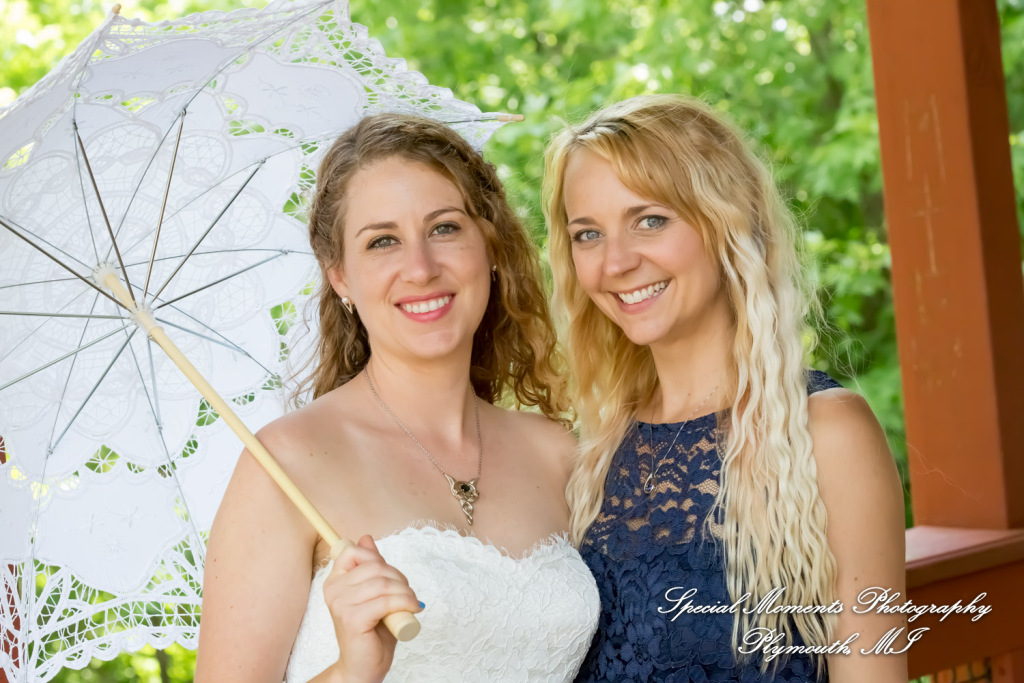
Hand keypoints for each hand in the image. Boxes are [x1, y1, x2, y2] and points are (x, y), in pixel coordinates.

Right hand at [322, 535, 422, 682]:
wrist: (363, 667)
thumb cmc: (370, 632)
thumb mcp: (374, 594)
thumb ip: (370, 567)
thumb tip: (366, 537)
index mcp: (335, 581)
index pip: (353, 552)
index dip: (377, 559)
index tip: (391, 576)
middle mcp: (334, 590)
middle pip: (375, 567)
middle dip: (399, 578)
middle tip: (408, 594)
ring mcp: (341, 605)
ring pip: (383, 584)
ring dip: (405, 592)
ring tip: (412, 604)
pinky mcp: (353, 619)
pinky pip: (386, 601)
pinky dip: (404, 603)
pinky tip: (412, 610)